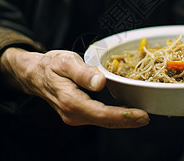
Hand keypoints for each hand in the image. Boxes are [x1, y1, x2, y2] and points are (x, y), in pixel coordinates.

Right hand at [0, 48, 149, 127]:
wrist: (35, 74)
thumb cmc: (51, 65)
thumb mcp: (66, 62)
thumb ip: (83, 73)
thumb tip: (100, 83)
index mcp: (71, 101)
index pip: (102, 113)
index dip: (124, 116)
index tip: (142, 115)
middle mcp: (73, 114)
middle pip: (105, 121)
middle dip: (128, 121)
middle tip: (148, 117)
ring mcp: (75, 116)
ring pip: (103, 121)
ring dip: (123, 120)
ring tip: (142, 115)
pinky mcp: (78, 114)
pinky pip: (99, 117)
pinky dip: (114, 116)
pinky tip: (127, 112)